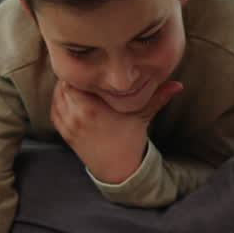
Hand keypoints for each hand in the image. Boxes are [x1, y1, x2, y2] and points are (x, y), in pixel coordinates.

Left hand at [50, 79, 183, 183]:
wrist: (118, 168)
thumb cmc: (130, 138)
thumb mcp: (143, 115)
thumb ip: (158, 97)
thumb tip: (178, 84)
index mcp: (91, 109)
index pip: (77, 78)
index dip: (84, 69)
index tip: (94, 64)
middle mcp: (75, 116)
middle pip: (64, 83)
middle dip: (75, 76)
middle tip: (87, 69)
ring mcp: (67, 124)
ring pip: (58, 94)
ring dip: (66, 86)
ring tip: (81, 81)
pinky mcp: (64, 130)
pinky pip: (54, 107)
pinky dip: (60, 98)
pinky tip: (73, 94)